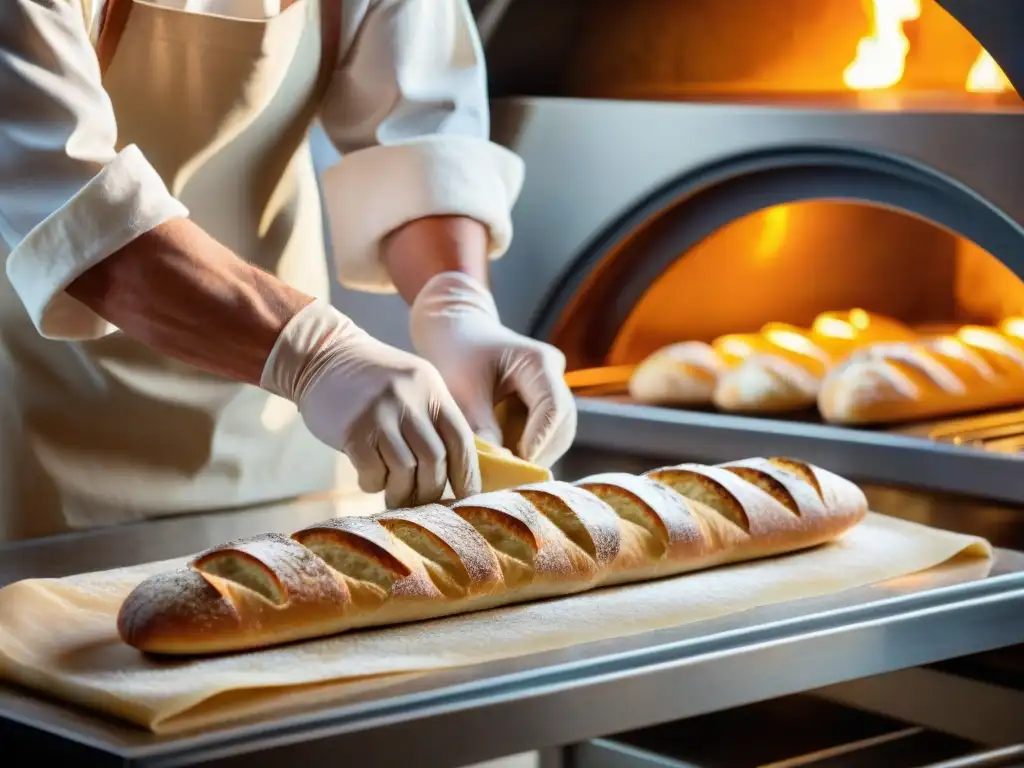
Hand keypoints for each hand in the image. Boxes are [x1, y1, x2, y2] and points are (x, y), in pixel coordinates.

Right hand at [261, 300, 479, 507]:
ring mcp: (380, 413)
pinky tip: (371, 479)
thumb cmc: (373, 379)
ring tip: (396, 497)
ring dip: (402, 493)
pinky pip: (373, 472)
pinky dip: (374, 484)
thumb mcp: (413, 386)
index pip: (461, 439)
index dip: (467, 473)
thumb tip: (458, 469)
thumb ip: (434, 419)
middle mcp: (410, 399)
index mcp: (432, 389)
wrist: (322, 355)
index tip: (466, 497)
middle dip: (432, 489)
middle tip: (424, 502)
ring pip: (405, 470)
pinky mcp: (353, 430)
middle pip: (434, 459)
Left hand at [409, 272, 576, 466]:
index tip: (517, 465)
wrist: (454, 330)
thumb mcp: (462, 390)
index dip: (539, 440)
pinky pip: (545, 432)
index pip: (553, 408)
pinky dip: (528, 448)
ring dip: (535, 454)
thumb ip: (481, 428)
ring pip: (558, 432)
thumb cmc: (454, 353)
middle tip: (511, 478)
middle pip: (562, 424)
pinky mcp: (543, 401)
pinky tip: (507, 461)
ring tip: (507, 473)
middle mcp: (554, 374)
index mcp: (539, 362)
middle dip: (539, 453)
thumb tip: (500, 466)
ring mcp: (552, 387)